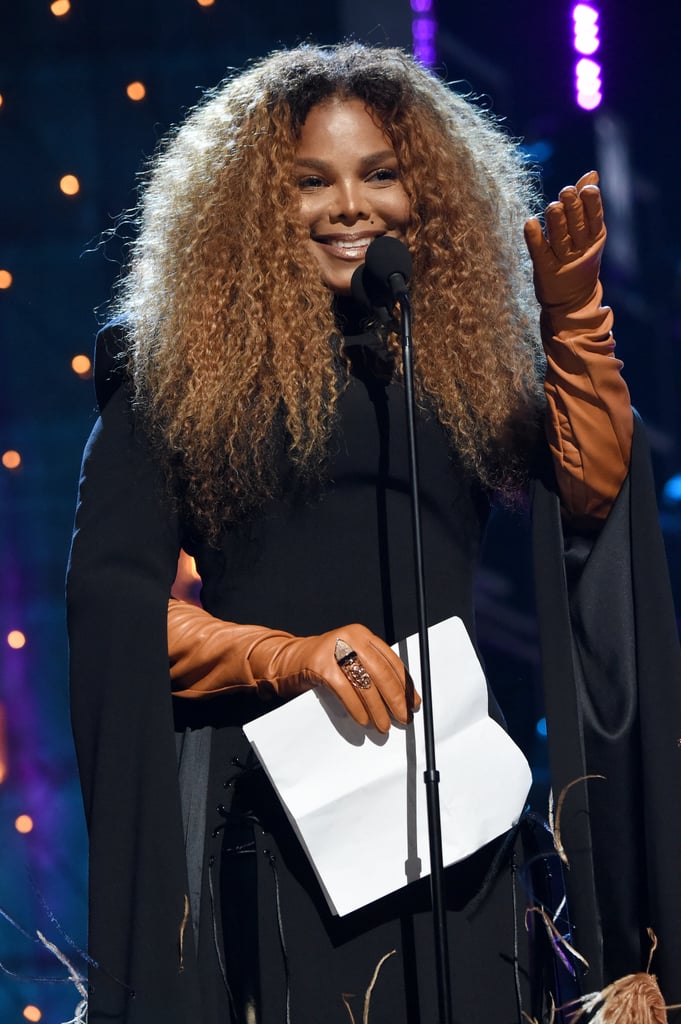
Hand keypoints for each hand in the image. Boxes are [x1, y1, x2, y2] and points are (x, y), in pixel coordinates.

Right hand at [168, 600, 418, 732]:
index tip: (413, 703)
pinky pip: (345, 690)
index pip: (391, 660)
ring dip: (378, 708)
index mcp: (362, 634)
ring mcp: (333, 649)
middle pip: (381, 671)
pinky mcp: (319, 665)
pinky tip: (363, 720)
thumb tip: (401, 698)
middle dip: (395, 698)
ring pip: (365, 682)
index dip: (405, 684)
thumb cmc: (322, 665)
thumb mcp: (349, 660)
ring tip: (383, 726)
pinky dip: (357, 708)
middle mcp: (349, 637)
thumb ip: (371, 670)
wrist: (284, 661)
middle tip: (403, 718)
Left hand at [524, 170, 605, 314]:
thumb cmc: (578, 257)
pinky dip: (535, 238)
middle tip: (566, 192)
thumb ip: (586, 203)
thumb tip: (592, 173)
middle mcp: (580, 249)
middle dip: (573, 209)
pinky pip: (540, 253)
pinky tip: (529, 223)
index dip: (591, 204)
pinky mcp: (546, 271)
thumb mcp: (588, 232)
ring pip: (560, 239)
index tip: (586, 188)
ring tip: (553, 206)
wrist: (573, 300)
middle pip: (577, 227)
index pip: (595, 218)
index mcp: (594, 238)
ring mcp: (564, 261)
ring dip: (556, 223)